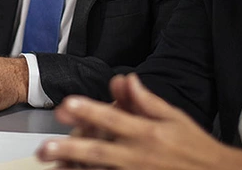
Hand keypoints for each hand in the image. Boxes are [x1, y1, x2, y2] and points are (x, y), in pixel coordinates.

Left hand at [36, 74, 236, 169]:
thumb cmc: (196, 148)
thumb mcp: (175, 118)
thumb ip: (147, 101)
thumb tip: (126, 80)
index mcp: (148, 133)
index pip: (114, 119)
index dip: (89, 111)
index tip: (67, 104)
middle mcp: (140, 156)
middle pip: (99, 152)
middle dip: (70, 150)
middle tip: (45, 149)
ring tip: (53, 168)